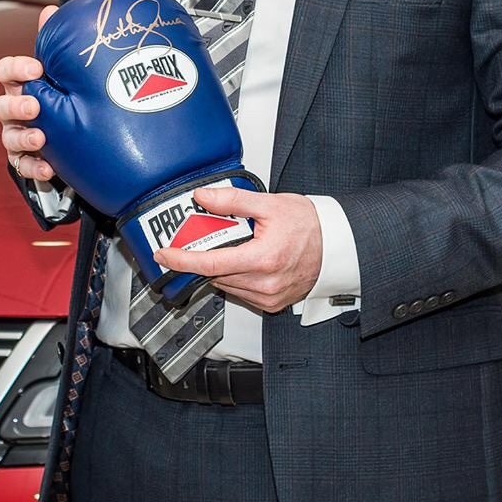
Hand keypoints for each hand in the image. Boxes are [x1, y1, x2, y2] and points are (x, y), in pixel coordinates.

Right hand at [0, 4, 59, 182]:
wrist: (77, 133)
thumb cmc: (64, 94)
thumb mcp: (61, 70)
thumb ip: (53, 43)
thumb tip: (51, 10)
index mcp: (20, 84)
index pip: (5, 72)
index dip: (16, 69)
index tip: (36, 68)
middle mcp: (13, 109)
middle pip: (1, 106)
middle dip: (17, 106)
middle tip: (35, 106)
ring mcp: (17, 134)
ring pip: (8, 137)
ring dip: (23, 138)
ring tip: (41, 139)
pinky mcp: (26, 159)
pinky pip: (22, 165)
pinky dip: (33, 167)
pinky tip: (49, 167)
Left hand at [154, 185, 322, 313]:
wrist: (338, 245)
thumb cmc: (311, 225)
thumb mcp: (270, 204)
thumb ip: (233, 201)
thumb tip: (203, 197)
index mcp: (263, 259)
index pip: (210, 263)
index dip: (182, 260)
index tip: (164, 255)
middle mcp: (265, 283)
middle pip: (216, 274)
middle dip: (203, 257)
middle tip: (201, 239)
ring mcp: (269, 297)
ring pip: (227, 285)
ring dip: (220, 268)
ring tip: (231, 246)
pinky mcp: (272, 304)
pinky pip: (241, 293)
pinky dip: (235, 278)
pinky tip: (244, 261)